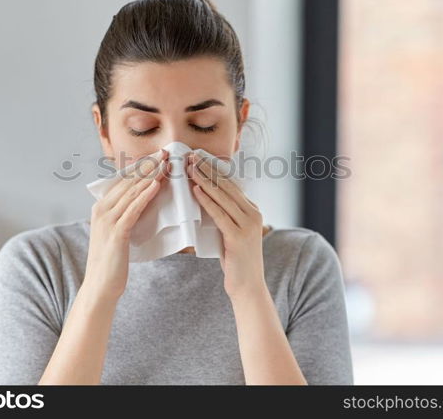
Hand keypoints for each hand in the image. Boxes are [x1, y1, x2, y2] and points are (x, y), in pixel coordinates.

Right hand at [84, 149, 169, 301]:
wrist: (101, 287)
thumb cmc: (112, 262)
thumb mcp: (117, 234)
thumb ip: (125, 217)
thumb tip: (142, 202)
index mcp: (100, 208)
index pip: (123, 181)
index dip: (140, 167)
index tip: (156, 156)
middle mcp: (101, 210)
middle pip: (128, 182)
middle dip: (147, 166)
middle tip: (164, 153)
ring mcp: (107, 220)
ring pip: (131, 192)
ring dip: (149, 176)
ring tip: (165, 163)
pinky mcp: (116, 232)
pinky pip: (133, 209)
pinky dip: (145, 195)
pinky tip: (157, 185)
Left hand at [186, 152, 265, 299]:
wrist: (248, 287)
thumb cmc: (235, 261)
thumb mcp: (230, 232)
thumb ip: (223, 216)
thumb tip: (202, 197)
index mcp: (252, 210)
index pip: (230, 184)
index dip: (213, 169)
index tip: (197, 158)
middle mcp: (253, 214)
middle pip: (226, 186)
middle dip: (207, 169)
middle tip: (190, 156)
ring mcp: (248, 225)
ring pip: (222, 196)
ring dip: (203, 180)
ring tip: (189, 168)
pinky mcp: (239, 237)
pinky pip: (219, 214)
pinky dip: (207, 201)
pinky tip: (196, 191)